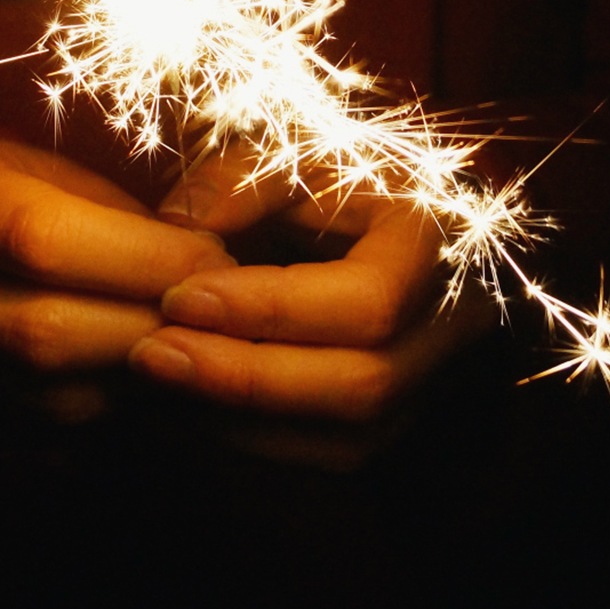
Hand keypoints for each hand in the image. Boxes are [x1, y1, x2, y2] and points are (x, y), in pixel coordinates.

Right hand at [0, 137, 233, 414]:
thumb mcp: (59, 176)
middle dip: (149, 326)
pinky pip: (38, 429)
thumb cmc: (11, 196)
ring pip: (45, 394)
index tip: (213, 259)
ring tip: (184, 342)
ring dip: (136, 377)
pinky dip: (104, 407)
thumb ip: (129, 220)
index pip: (42, 237)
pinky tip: (139, 376)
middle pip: (43, 329)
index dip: (143, 257)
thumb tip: (214, 269)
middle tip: (212, 313)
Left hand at [127, 152, 495, 423]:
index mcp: (441, 243)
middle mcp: (458, 323)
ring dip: (242, 422)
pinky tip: (187, 410)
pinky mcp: (406, 422)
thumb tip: (177, 229)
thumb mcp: (299, 151)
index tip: (180, 298)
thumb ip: (240, 180)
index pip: (368, 301)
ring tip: (156, 386)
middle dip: (246, 377)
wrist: (406, 218)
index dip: (272, 309)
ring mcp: (440, 382)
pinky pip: (335, 457)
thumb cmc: (347, 175)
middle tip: (151, 354)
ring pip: (349, 438)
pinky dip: (256, 442)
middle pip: (362, 383)